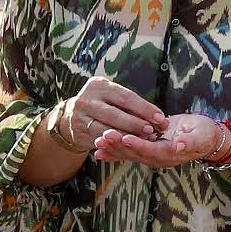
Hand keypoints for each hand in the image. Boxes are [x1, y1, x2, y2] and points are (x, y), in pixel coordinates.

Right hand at [51, 76, 166, 154]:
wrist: (70, 117)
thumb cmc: (101, 105)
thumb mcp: (112, 97)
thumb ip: (131, 106)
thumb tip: (158, 118)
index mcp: (99, 85)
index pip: (125, 97)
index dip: (144, 108)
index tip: (159, 117)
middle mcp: (87, 99)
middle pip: (116, 114)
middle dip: (136, 124)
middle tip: (152, 131)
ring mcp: (80, 117)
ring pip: (107, 130)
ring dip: (127, 136)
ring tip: (143, 140)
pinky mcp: (79, 133)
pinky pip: (100, 140)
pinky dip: (115, 144)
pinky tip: (128, 146)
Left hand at [92, 111, 230, 167]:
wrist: (206, 138)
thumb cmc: (205, 133)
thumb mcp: (202, 135)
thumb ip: (189, 141)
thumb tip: (178, 146)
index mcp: (172, 154)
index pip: (152, 150)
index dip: (138, 145)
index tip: (125, 137)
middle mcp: (159, 159)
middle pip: (136, 154)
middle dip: (119, 146)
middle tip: (103, 137)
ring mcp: (152, 156)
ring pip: (129, 154)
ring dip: (113, 148)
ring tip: (97, 142)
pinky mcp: (146, 151)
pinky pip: (128, 154)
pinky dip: (113, 153)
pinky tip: (99, 152)